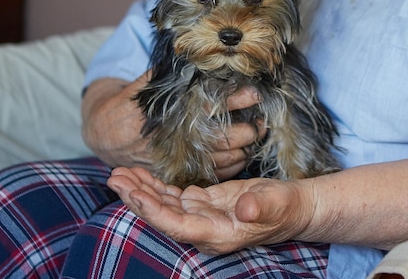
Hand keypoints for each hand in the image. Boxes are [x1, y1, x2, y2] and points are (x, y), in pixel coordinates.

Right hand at [83, 75, 265, 174]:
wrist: (106, 136)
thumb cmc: (128, 105)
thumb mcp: (143, 84)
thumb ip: (169, 73)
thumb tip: (193, 49)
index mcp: (168, 116)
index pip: (210, 107)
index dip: (235, 99)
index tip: (254, 91)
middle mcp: (176, 142)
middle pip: (223, 138)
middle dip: (248, 129)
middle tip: (263, 118)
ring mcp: (179, 161)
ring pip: (223, 159)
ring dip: (245, 147)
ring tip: (259, 131)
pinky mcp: (180, 174)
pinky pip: (215, 173)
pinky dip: (234, 164)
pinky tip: (244, 151)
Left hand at [108, 166, 313, 253]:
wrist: (292, 208)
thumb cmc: (286, 207)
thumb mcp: (276, 204)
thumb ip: (259, 208)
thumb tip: (243, 209)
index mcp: (217, 234)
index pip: (176, 226)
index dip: (153, 211)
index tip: (133, 193)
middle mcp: (202, 228)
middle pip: (161, 215)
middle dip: (136, 198)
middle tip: (114, 176)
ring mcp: (200, 215)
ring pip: (163, 204)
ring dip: (141, 189)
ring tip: (119, 172)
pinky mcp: (202, 202)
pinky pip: (172, 195)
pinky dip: (155, 185)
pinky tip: (140, 174)